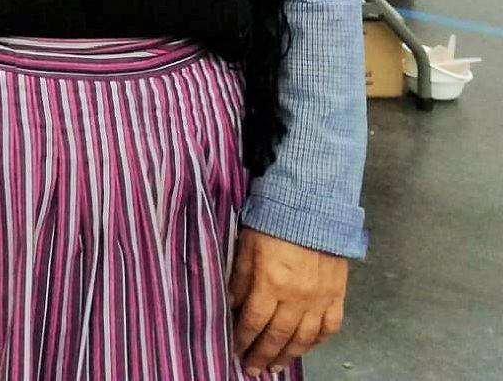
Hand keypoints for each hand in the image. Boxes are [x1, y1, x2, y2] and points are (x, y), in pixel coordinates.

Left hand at [229, 227, 348, 375]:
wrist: (313, 206)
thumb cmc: (273, 222)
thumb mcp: (246, 246)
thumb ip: (240, 278)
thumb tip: (232, 305)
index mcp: (271, 283)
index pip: (254, 322)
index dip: (243, 339)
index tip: (235, 351)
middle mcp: (297, 297)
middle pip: (278, 336)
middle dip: (263, 355)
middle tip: (253, 369)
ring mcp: (320, 298)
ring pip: (304, 338)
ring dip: (289, 355)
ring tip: (276, 366)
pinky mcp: (337, 294)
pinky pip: (329, 326)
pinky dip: (317, 341)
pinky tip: (306, 347)